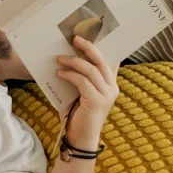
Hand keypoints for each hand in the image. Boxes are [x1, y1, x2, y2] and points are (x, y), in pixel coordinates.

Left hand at [57, 36, 118, 150]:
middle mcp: (112, 88)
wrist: (79, 139)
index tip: (88, 34)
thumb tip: (67, 56)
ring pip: (91, 70)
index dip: (100, 46)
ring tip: (59, 58)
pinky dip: (70, 75)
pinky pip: (82, 82)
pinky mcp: (97, 101)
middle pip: (101, 60)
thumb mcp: (79, 92)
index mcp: (110, 84)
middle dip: (87, 47)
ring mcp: (107, 95)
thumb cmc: (77, 114)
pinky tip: (59, 73)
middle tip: (74, 38)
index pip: (109, 59)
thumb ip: (80, 77)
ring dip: (73, 61)